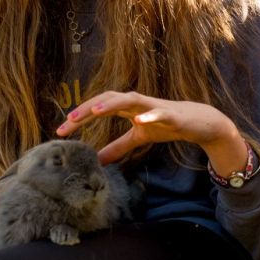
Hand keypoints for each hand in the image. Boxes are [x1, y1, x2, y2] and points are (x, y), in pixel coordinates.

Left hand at [56, 91, 240, 167]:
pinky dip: (148, 114)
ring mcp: (154, 106)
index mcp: (128, 106)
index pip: (98, 107)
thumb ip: (118, 146)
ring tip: (94, 111)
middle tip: (68, 122)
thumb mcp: (139, 137)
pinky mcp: (171, 114)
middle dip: (87, 109)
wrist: (199, 122)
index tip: (60, 132)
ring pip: (129, 100)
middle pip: (108, 99)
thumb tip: (98, 160)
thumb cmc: (167, 125)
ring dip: (111, 104)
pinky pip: (158, 113)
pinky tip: (138, 119)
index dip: (79, 117)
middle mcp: (137, 102)